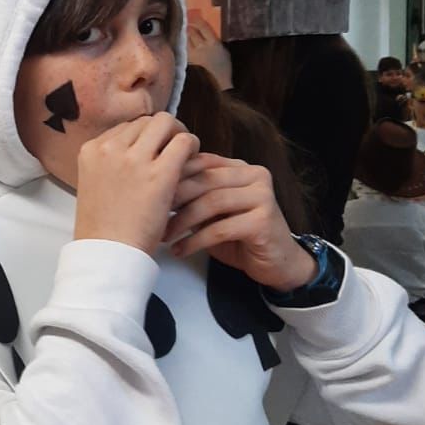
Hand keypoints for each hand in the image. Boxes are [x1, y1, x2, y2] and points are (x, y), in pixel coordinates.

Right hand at [74, 114, 199, 255]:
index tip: (153, 151)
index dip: (143, 137)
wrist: (108, 253)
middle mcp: (110, 148)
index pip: (125, 127)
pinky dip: (192, 146)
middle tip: (172, 149)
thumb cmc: (102, 228)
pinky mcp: (160, 173)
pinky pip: (184, 142)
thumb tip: (136, 152)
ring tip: (184, 154)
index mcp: (90, 150)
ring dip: (178, 135)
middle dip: (162, 132)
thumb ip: (109, 164)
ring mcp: (134, 159)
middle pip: (145, 121)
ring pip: (166, 123)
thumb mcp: (93, 184)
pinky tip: (193, 161)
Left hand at [164, 153, 315, 288]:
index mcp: (239, 167)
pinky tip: (180, 250)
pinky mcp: (263, 221)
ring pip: (212, 202)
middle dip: (174, 197)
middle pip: (205, 180)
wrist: (277, 262)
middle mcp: (254, 175)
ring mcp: (262, 196)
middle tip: (152, 214)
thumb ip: (194, 195)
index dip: (172, 176)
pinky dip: (195, 241)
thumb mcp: (213, 211)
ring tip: (164, 235)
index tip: (147, 192)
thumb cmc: (239, 236)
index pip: (201, 161)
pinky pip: (221, 229)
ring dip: (182, 221)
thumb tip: (154, 187)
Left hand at [186, 14, 232, 89]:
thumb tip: (204, 27)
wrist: (220, 78)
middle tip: (186, 19)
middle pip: (192, 32)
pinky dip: (184, 43)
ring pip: (186, 39)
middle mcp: (202, 47)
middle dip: (188, 25)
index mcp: (213, 42)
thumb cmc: (224, 62)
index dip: (196, 19)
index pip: (202, 27)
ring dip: (185, 33)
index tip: (193, 13)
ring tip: (184, 29)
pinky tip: (183, 40)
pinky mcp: (190, 60)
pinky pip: (185, 48)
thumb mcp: (222, 47)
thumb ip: (213, 37)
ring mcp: (195, 54)